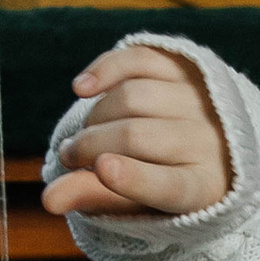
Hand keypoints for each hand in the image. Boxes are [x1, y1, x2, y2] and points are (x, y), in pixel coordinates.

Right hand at [43, 45, 234, 221]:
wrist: (212, 141)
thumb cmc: (163, 180)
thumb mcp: (135, 200)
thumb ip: (93, 197)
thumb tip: (47, 199)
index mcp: (201, 188)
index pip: (169, 185)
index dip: (135, 178)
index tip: (102, 168)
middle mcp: (208, 142)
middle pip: (136, 136)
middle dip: (91, 145)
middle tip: (70, 156)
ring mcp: (200, 101)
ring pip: (134, 97)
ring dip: (96, 115)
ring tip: (85, 133)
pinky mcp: (188, 68)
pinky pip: (141, 60)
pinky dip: (107, 69)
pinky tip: (82, 88)